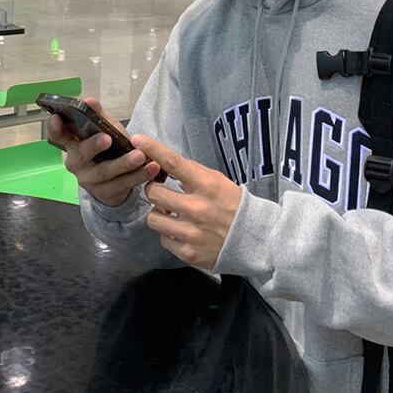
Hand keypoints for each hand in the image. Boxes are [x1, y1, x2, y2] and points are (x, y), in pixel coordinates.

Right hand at [48, 97, 161, 206]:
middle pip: (82, 155)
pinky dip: (139, 176)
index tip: (58, 118)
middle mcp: (76, 164)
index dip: (55, 128)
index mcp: (72, 145)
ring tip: (140, 156)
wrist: (116, 181)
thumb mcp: (104, 130)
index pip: (58, 136)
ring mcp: (89, 181)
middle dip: (94, 145)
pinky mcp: (106, 193)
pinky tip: (152, 168)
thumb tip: (89, 100)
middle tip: (107, 138)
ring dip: (124, 163)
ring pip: (105, 172)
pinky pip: (123, 184)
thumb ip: (98, 116)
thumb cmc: (108, 149)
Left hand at [131, 134, 241, 270]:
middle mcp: (197, 209)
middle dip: (154, 190)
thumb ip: (193, 173)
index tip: (137, 139)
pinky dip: (169, 233)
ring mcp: (191, 232)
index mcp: (207, 186)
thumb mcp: (219, 182)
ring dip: (160, 214)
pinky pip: (163, 238)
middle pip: (154, 192)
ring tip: (172, 214)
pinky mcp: (188, 252)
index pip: (174, 163)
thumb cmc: (234, 205)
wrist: (255, 239)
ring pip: (153, 218)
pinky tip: (183, 231)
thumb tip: (165, 163)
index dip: (153, 150)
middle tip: (162, 191)